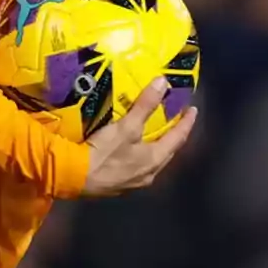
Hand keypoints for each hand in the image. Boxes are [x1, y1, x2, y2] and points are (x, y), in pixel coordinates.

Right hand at [81, 77, 197, 196]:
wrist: (74, 178)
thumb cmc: (105, 153)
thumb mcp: (127, 127)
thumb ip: (145, 105)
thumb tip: (163, 82)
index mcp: (154, 159)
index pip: (178, 138)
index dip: (186, 122)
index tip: (193, 109)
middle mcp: (149, 174)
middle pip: (168, 152)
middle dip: (174, 136)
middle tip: (177, 120)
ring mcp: (134, 182)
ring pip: (153, 161)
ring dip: (158, 146)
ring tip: (157, 133)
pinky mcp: (119, 184)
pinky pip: (139, 167)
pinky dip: (142, 155)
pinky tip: (134, 150)